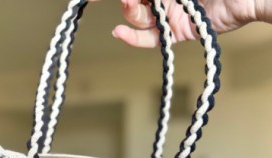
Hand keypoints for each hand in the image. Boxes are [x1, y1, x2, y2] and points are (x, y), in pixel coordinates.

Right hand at [90, 0, 257, 46]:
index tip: (93, 0)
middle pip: (133, 3)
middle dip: (127, 2)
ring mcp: (170, 14)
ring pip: (138, 18)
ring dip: (130, 12)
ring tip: (131, 3)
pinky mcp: (177, 31)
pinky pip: (150, 38)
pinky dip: (132, 38)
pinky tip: (117, 32)